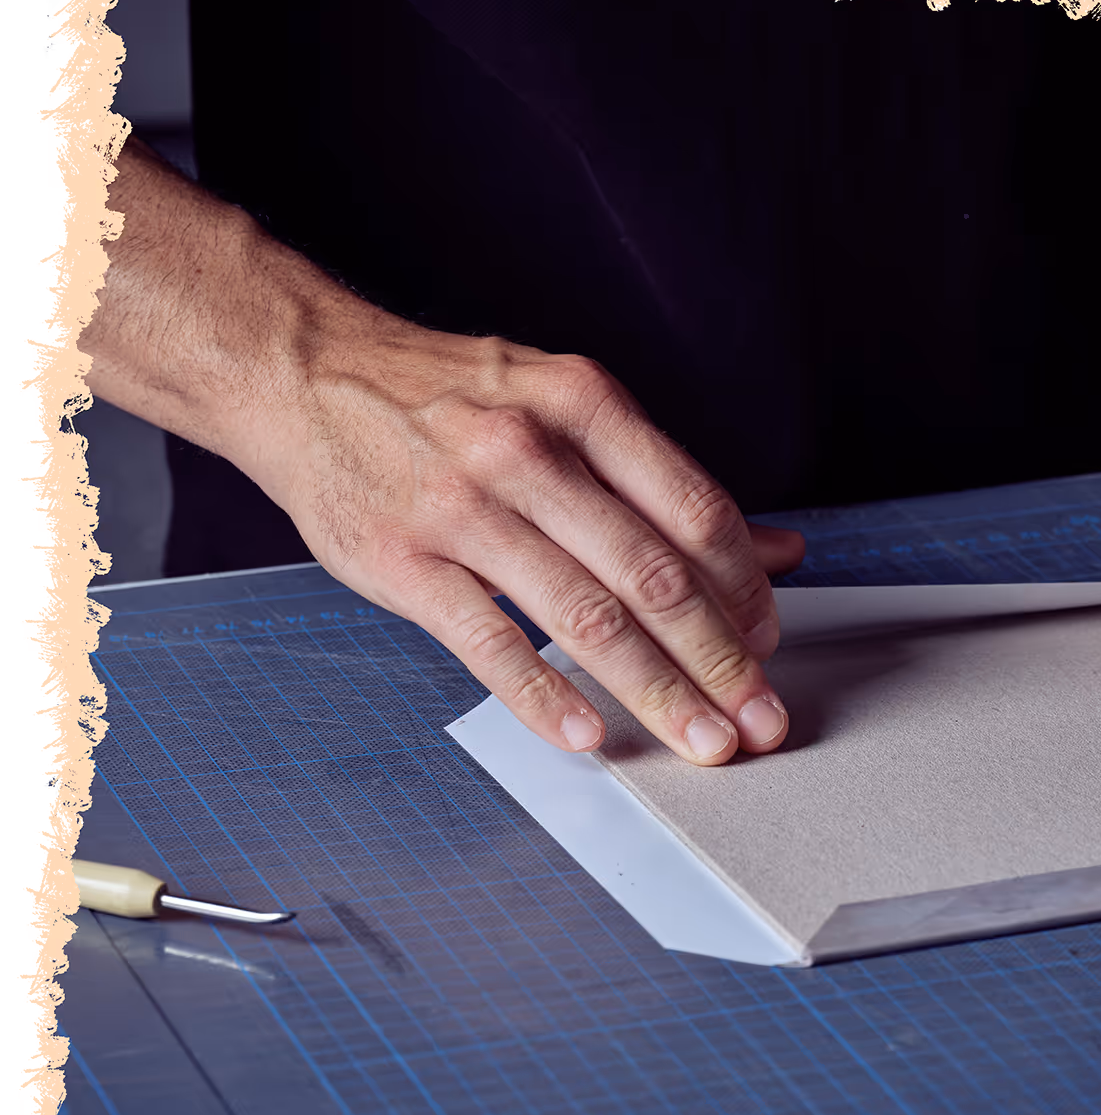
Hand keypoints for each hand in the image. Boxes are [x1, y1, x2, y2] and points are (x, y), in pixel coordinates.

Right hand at [256, 324, 804, 764]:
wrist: (307, 375)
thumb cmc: (454, 399)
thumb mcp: (571, 410)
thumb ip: (669, 486)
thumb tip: (780, 552)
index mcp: (587, 406)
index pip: (697, 512)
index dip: (746, 592)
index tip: (769, 645)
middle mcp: (532, 451)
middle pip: (654, 576)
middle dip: (720, 660)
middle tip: (758, 718)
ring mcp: (464, 507)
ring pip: (586, 617)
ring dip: (657, 691)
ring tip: (700, 740)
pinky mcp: (402, 560)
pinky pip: (489, 642)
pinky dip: (545, 696)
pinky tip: (590, 734)